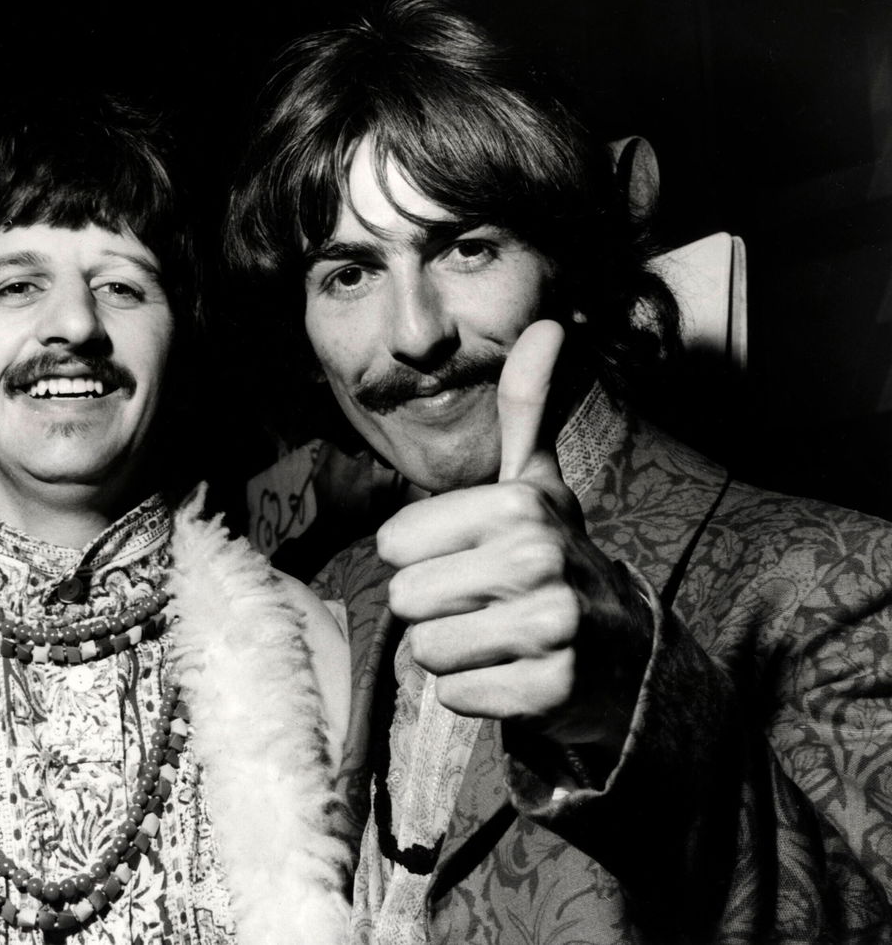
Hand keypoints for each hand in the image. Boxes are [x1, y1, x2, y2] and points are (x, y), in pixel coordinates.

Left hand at [377, 320, 650, 755]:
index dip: (422, 556)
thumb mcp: (538, 484)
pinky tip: (515, 674)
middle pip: (405, 599)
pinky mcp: (548, 693)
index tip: (469, 558)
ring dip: (452, 652)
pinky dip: (475, 692)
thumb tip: (549, 324)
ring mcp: (548, 629)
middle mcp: (536, 561)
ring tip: (498, 639)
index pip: (394, 544)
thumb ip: (527, 407)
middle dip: (434, 609)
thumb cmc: (557, 561)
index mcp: (518, 505)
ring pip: (425, 651)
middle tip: (484, 604)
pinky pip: (454, 696)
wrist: (626, 654)